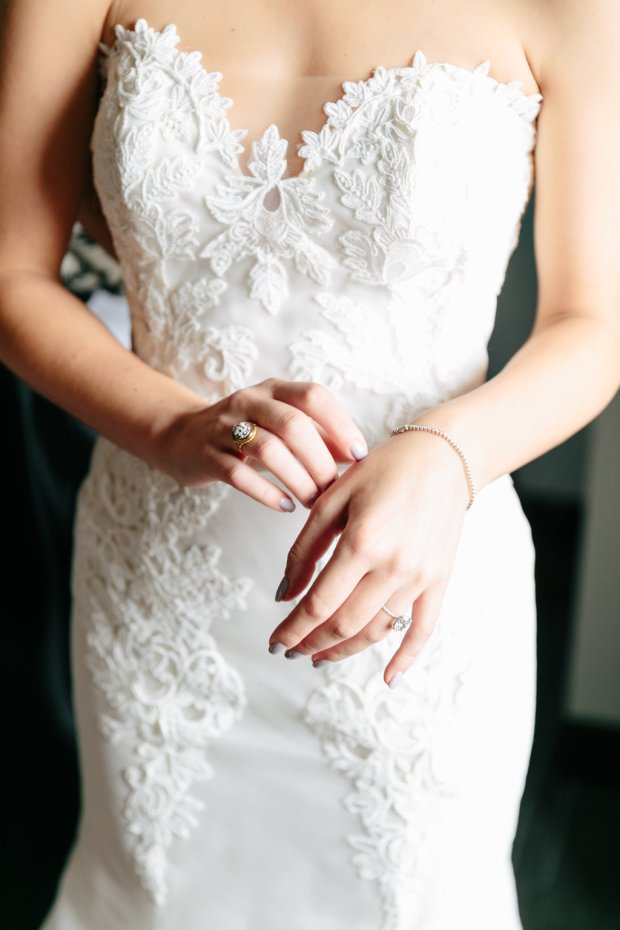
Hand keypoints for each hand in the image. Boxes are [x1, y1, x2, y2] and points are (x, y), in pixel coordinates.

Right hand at [152, 377, 368, 510]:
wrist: (181, 436)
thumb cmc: (246, 433)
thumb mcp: (280, 425)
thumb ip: (317, 435)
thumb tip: (357, 455)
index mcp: (274, 389)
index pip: (313, 395)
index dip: (340, 424)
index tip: (358, 455)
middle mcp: (249, 401)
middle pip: (293, 425)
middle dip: (319, 460)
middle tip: (333, 488)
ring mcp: (224, 427)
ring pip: (268, 450)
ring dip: (297, 480)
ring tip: (311, 502)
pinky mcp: (205, 455)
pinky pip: (238, 475)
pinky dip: (266, 493)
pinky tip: (284, 506)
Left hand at [267, 428, 469, 683]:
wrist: (442, 458)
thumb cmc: (384, 469)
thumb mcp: (334, 498)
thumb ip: (305, 547)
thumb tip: (285, 594)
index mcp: (361, 543)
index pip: (318, 603)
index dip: (292, 628)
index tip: (275, 641)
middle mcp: (393, 566)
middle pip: (345, 624)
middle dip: (311, 643)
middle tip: (290, 650)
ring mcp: (419, 577)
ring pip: (377, 630)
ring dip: (345, 651)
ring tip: (320, 657)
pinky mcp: (440, 580)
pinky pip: (423, 628)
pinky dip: (406, 657)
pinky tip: (388, 677)